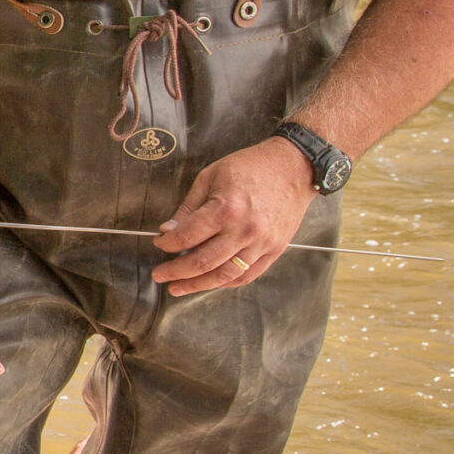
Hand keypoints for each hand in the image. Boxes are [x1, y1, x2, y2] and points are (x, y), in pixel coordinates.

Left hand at [154, 138, 315, 293]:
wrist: (294, 166)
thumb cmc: (252, 166)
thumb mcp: (211, 176)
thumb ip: (188, 207)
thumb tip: (168, 230)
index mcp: (225, 209)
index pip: (187, 236)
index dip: (167, 244)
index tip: (159, 243)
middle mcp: (244, 230)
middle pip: (202, 262)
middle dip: (175, 272)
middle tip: (160, 275)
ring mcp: (262, 243)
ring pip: (224, 275)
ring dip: (198, 285)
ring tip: (179, 287)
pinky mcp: (275, 250)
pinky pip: (248, 275)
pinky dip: (226, 282)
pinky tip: (211, 282)